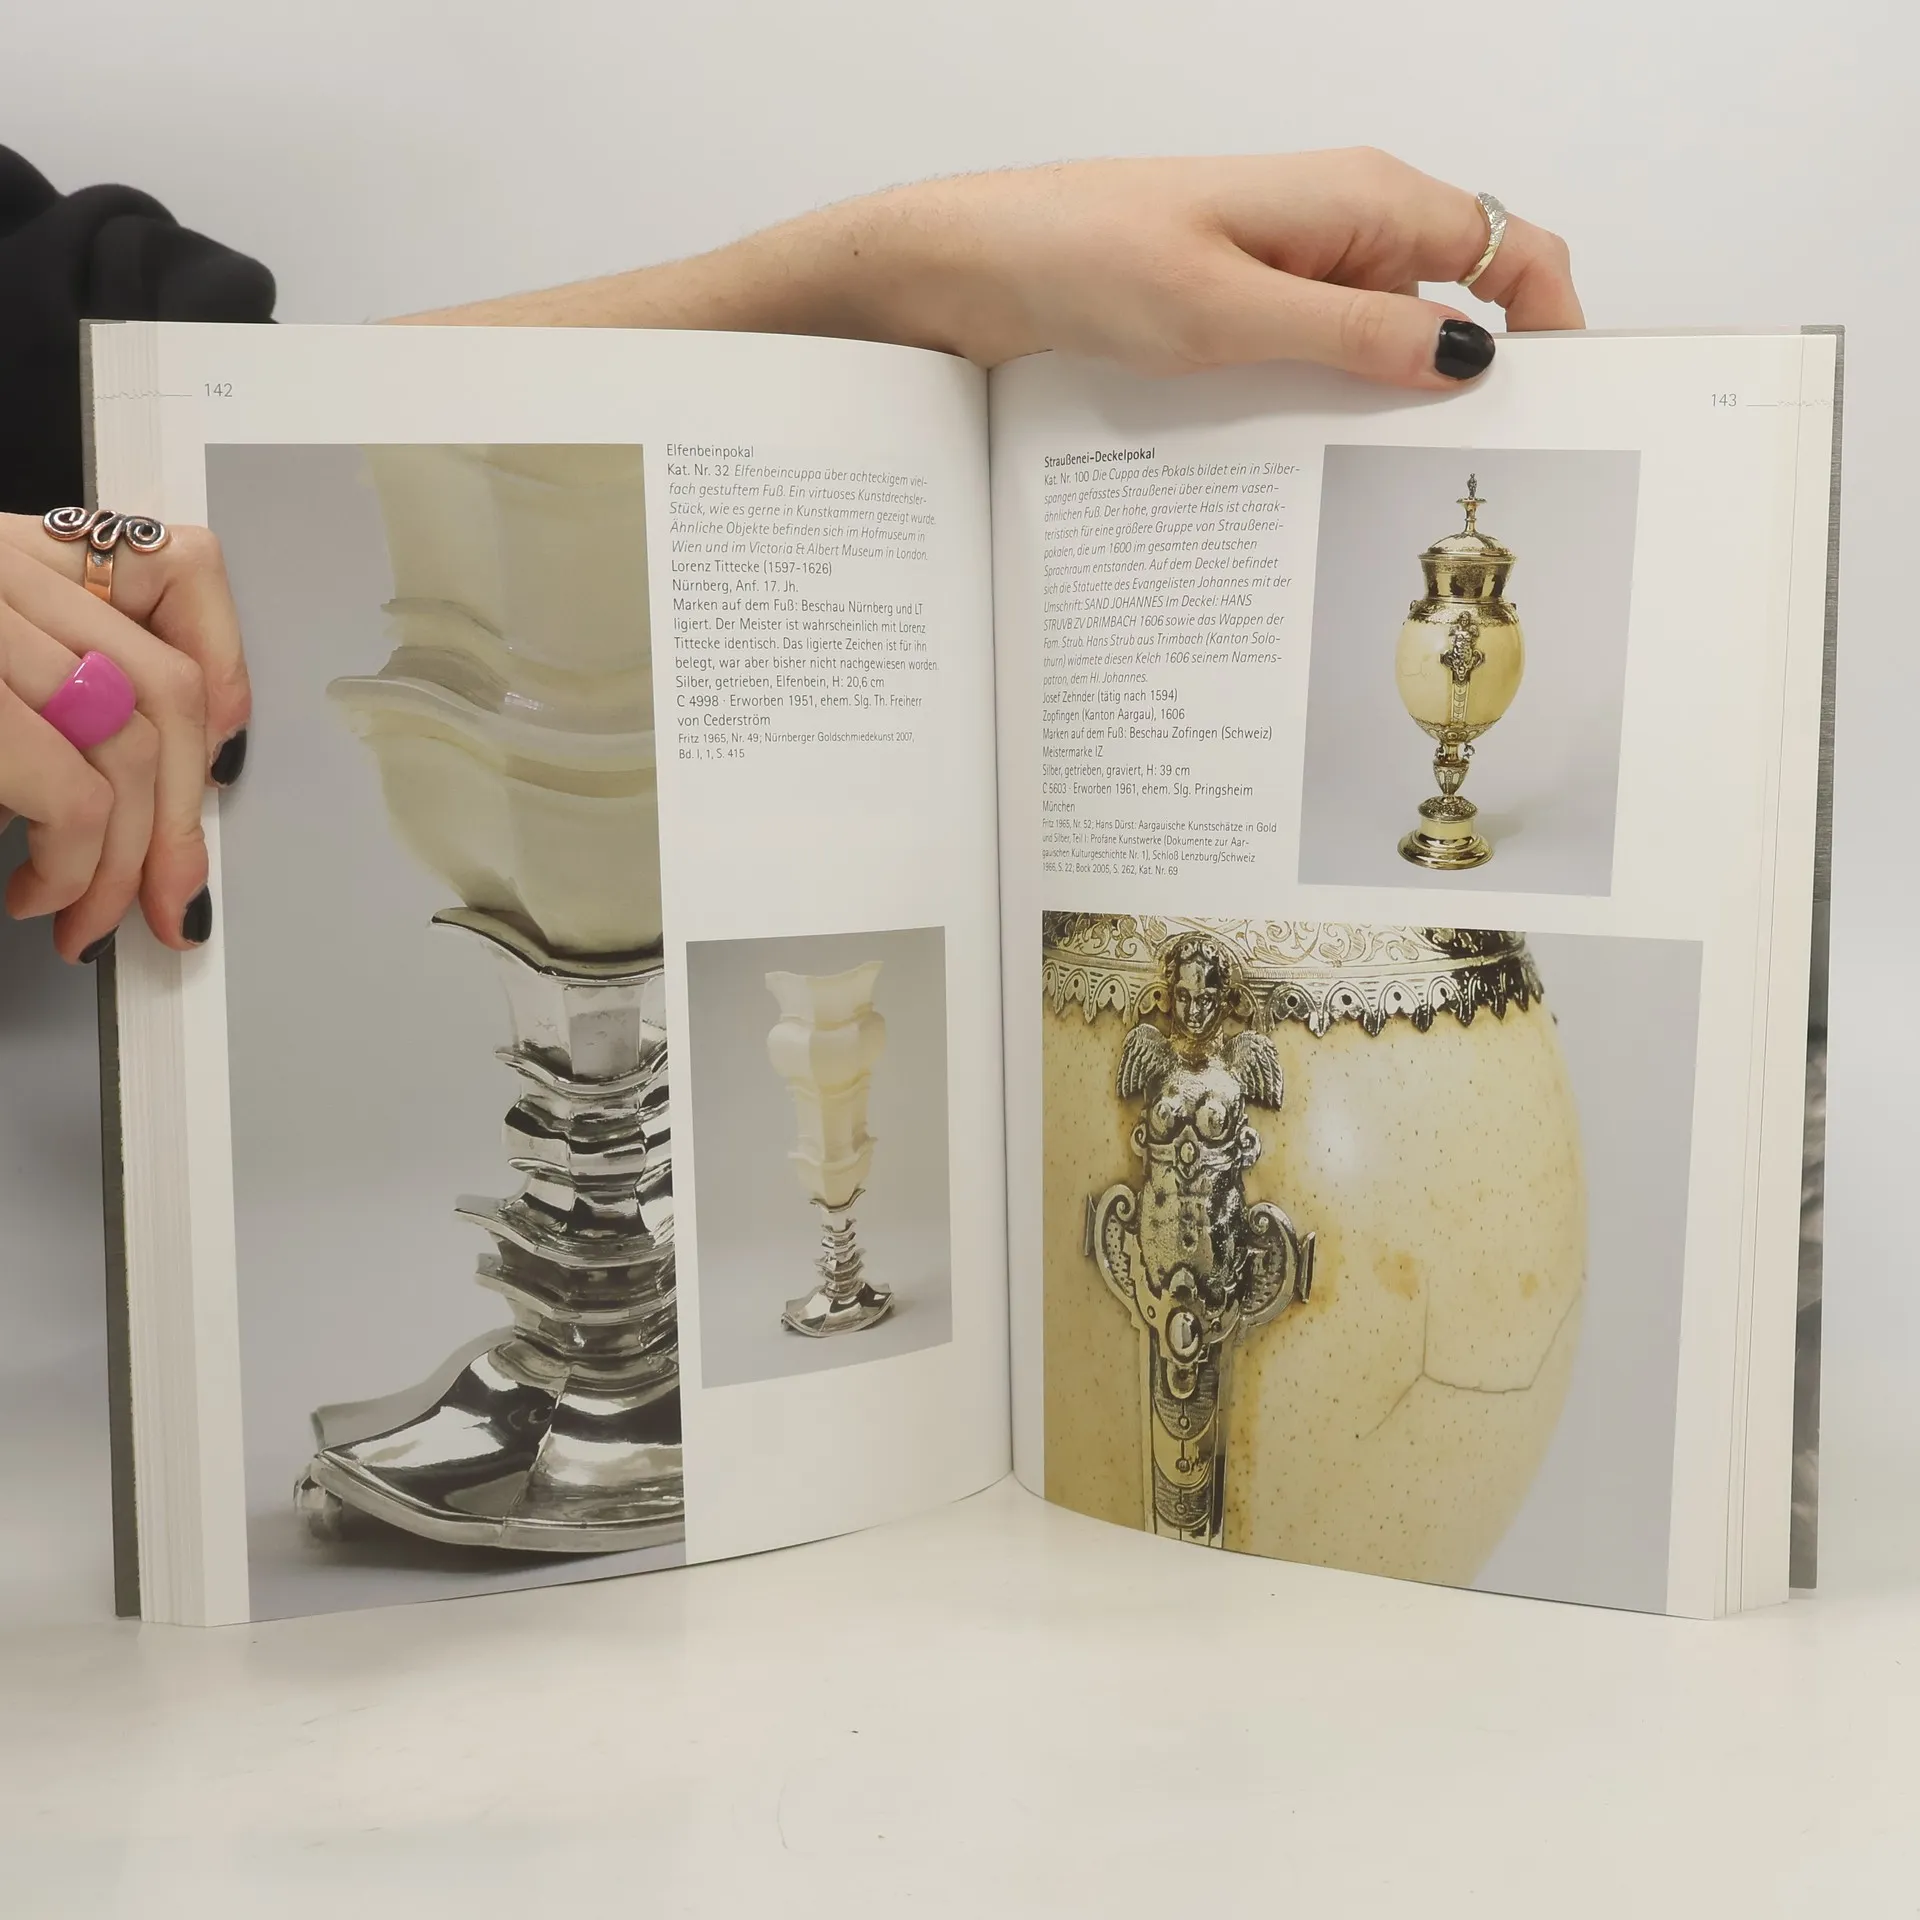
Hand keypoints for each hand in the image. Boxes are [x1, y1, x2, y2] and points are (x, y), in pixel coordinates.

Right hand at [0, 515, 249, 961]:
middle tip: (170, 901)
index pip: (179, 570)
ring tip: (88, 918)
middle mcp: (0, 567)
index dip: (229, 672)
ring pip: (130, 749)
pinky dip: (72, 862)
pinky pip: (69, 790)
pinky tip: (40, 893)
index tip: (226, 764)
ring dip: (123, 863)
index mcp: (15, 552)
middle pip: (169, 689)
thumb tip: (169, 782)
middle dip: (185, 817)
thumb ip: (63, 684)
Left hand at [407, 149, 1581, 387]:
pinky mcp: (1235, 316)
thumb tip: (1474, 355)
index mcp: (1356, 198)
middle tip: (1477, 491)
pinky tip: (1317, 477)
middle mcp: (1333, 228)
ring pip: (1385, 344)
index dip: (1555, 327)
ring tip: (1399, 503)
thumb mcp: (1227, 309)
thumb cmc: (1074, 257)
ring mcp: (1283, 275)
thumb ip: (1357, 330)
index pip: (1509, 250)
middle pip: (1459, 304)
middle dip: (1483, 387)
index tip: (1562, 418)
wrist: (957, 269)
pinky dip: (1332, 415)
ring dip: (1400, 412)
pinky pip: (1317, 365)